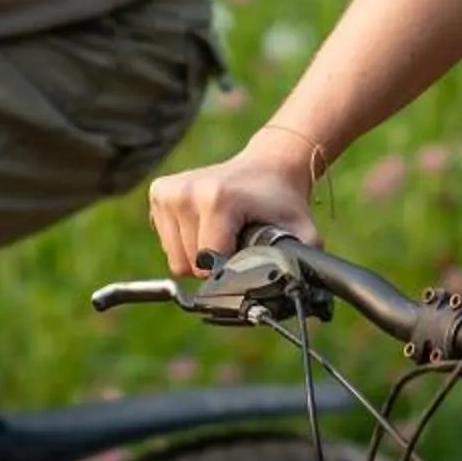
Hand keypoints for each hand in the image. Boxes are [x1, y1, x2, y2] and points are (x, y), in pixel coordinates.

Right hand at [147, 132, 324, 275]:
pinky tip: (207, 225)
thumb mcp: (302, 233)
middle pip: (189, 265)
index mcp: (217, 199)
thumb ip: (301, 264)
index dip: (230, 271)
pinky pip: (166, 242)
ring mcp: (169, 191)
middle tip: (237, 244)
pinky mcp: (159, 192)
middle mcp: (186, 192)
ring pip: (175, 258)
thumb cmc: (282, 202)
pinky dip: (186, 243)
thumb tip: (298, 293)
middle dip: (214, 266)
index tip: (248, 256)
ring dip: (199, 257)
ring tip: (223, 234)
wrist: (267, 166)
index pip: (208, 264)